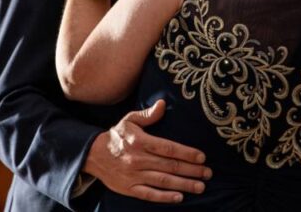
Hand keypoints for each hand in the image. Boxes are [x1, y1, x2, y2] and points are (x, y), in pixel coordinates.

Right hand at [84, 100, 210, 203]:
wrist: (92, 155)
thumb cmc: (116, 136)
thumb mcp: (129, 120)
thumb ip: (148, 114)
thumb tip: (163, 104)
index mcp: (140, 141)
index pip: (168, 148)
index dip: (186, 153)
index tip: (202, 157)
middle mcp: (137, 159)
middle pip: (169, 166)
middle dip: (191, 170)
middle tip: (208, 173)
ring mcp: (133, 176)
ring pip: (162, 181)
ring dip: (183, 184)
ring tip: (200, 186)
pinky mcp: (129, 189)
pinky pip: (149, 194)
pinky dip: (164, 197)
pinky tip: (179, 197)